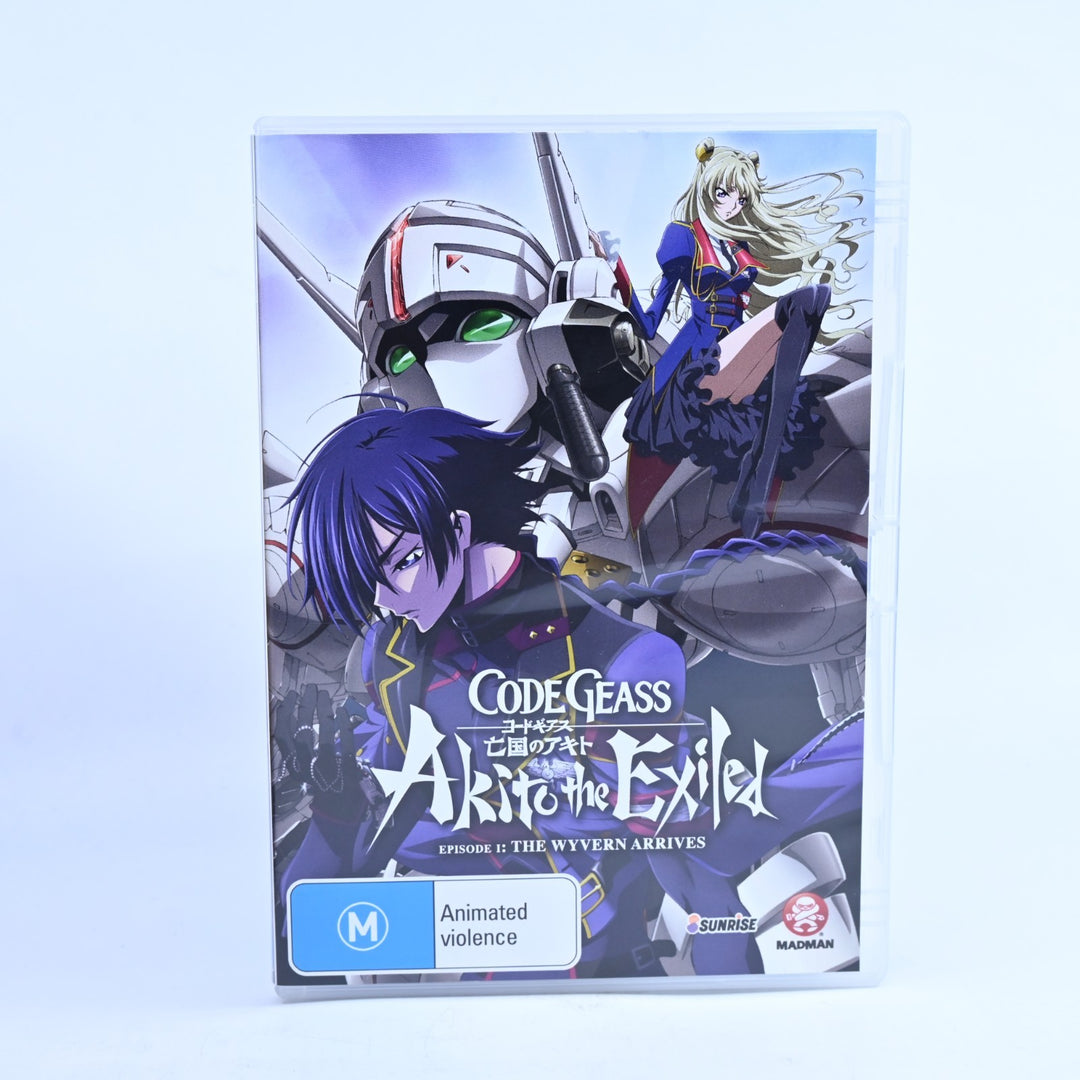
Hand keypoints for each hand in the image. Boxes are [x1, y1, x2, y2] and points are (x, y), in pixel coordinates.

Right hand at [274, 684, 380, 822]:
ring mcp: (326, 769)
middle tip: (311, 689)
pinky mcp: (346, 769)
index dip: (285, 712)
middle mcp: (306, 766)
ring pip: (324, 736)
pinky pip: (344, 743)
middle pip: (303, 731)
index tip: (292, 695)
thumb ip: (294, 741)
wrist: (336, 805)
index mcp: (292, 763)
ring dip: (324, 711)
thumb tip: (289, 708)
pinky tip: (341, 711)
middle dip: (306, 706)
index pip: (282, 735)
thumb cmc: (316, 776)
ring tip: (325, 696)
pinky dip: (343, 725)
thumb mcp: (300, 762)